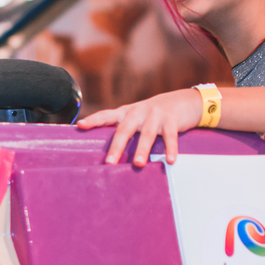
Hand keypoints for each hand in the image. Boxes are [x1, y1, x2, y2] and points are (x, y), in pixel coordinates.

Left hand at [76, 89, 203, 166]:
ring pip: (147, 134)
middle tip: (109, 162)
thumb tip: (108, 155)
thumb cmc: (154, 115)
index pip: (106, 115)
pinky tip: (169, 161)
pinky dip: (170, 149)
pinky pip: (170, 136)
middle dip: (117, 146)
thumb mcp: (138, 118)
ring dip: (142, 149)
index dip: (93, 120)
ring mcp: (155, 115)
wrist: (184, 101)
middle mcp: (138, 112)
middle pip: (125, 129)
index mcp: (127, 113)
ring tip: (138, 164)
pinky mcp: (172, 120)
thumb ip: (125, 130)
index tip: (80, 125)